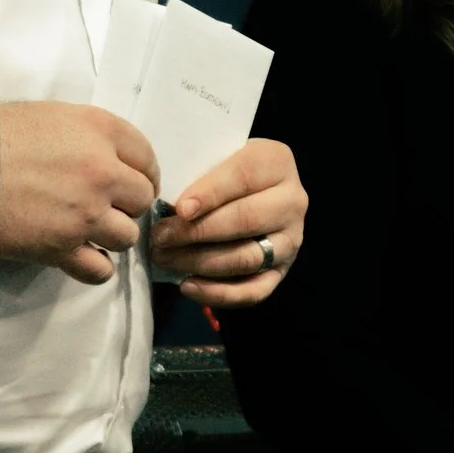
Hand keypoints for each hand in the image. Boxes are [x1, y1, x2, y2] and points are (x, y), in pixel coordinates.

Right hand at [0, 102, 159, 283]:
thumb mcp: (54, 115)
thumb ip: (90, 135)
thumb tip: (107, 155)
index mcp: (101, 131)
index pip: (147, 157)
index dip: (144, 172)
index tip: (135, 183)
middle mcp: (102, 172)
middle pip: (142, 198)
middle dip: (127, 203)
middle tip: (106, 205)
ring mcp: (85, 213)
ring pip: (126, 236)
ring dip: (112, 235)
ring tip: (90, 230)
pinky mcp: (61, 247)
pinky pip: (100, 270)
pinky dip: (95, 266)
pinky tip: (82, 256)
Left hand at [149, 138, 306, 307]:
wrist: (251, 191)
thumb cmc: (223, 172)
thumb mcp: (216, 158)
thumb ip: (198, 174)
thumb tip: (169, 209)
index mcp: (277, 162)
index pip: (244, 177)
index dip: (211, 194)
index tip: (180, 209)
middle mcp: (292, 201)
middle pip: (246, 220)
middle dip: (198, 232)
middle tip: (160, 237)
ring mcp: (291, 239)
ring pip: (247, 258)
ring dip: (200, 262)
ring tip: (165, 258)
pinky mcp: (282, 272)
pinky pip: (253, 291)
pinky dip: (218, 293)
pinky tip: (187, 286)